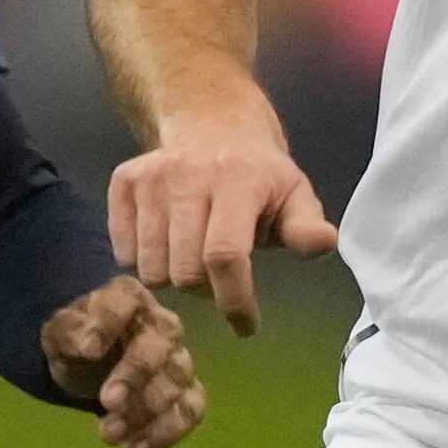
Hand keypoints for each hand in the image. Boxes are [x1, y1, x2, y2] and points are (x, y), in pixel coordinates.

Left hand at [41, 276, 206, 447]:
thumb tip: (88, 347)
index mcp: (128, 298)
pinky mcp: (186, 392)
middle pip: (160, 345)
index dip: (107, 325)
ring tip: (109, 434)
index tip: (87, 351)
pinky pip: (190, 411)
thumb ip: (70, 332)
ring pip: (177, 382)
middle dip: (135, 375)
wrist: (89, 366)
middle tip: (108, 402)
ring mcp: (178, 359)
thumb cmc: (77, 340)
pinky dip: (166, 433)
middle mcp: (161, 324)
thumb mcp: (59, 332)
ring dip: (146, 412)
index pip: (125, 301)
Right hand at [105, 122, 335, 336]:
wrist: (213, 121)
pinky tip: (166, 241)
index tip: (245, 326)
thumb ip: (305, 227)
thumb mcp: (294, 195)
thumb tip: (324, 242)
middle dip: (205, 290)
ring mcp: (151, 177)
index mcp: (237, 179)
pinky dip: (144, 260)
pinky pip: (124, 252)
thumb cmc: (259, 174)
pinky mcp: (124, 181)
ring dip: (173, 277)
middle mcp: (188, 174)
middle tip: (220, 276)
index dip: (233, 299)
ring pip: (150, 267)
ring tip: (193, 255)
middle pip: (184, 270)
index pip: (224, 255)